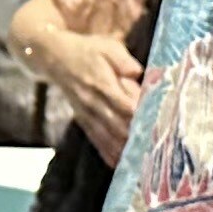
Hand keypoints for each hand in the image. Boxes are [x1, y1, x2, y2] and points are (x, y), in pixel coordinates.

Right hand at [37, 31, 146, 159]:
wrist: (54, 58)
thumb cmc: (86, 51)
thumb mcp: (106, 46)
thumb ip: (123, 60)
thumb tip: (137, 73)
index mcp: (102, 84)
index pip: (125, 106)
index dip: (141, 117)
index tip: (158, 124)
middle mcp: (94, 103)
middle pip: (118, 127)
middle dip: (137, 138)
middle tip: (157, 149)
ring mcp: (87, 114)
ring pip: (108, 138)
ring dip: (124, 150)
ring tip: (142, 162)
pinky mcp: (83, 120)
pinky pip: (96, 140)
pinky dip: (108, 153)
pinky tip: (119, 164)